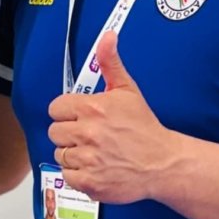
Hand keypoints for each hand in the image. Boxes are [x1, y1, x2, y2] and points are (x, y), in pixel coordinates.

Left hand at [48, 32, 175, 203]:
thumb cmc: (144, 127)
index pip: (56, 108)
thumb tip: (107, 36)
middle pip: (54, 131)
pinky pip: (68, 175)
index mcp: (92, 108)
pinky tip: (95, 167)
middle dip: (69, 133)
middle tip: (89, 135)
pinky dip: (79, 174)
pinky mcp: (90, 182)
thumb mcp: (127, 89)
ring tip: (95, 152)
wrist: (163, 162)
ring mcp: (88, 159)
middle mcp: (87, 132)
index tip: (80, 116)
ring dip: (73, 154)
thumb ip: (110, 62)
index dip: (67, 112)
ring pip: (60, 154)